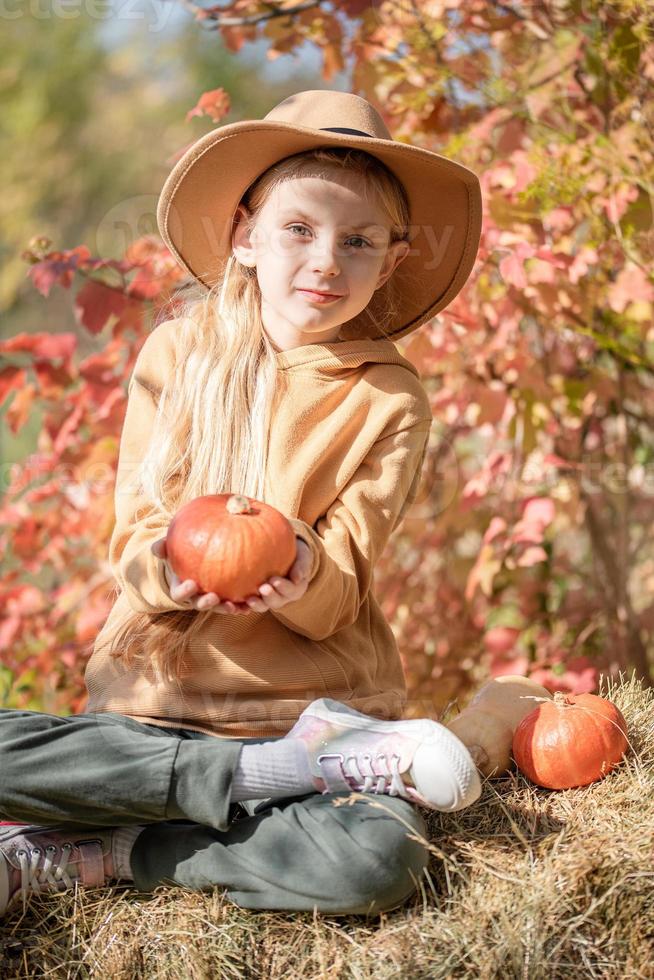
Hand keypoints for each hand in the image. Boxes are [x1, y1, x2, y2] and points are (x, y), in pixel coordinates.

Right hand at [150, 536, 312, 614]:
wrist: (209, 558)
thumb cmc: (189, 553)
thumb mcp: (177, 547)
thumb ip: (167, 546)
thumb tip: (155, 547)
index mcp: (184, 587)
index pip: (181, 593)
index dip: (185, 592)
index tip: (192, 582)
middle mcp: (200, 597)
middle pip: (201, 605)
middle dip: (207, 604)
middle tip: (214, 596)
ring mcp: (217, 600)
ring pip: (223, 608)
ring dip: (231, 608)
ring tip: (240, 604)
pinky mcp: (234, 598)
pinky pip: (241, 602)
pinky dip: (248, 603)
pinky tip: (257, 598)